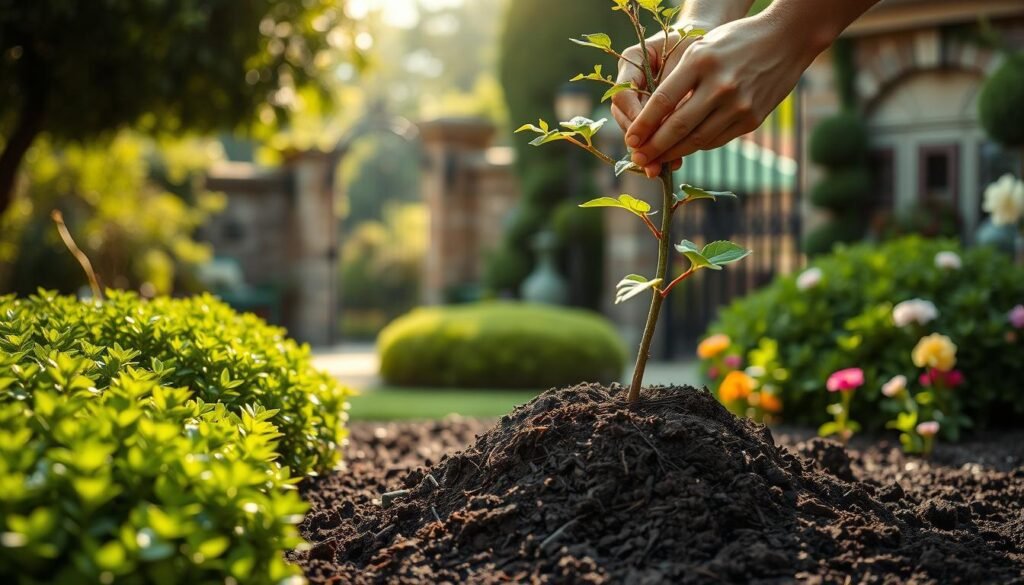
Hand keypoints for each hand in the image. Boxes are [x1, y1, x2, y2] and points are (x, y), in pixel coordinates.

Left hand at [625, 15, 821, 176]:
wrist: (786, 40)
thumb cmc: (734, 42)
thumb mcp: (702, 49)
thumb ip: (679, 81)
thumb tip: (654, 120)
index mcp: (701, 62)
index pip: (662, 101)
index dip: (643, 124)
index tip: (630, 139)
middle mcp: (719, 85)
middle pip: (677, 127)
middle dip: (654, 147)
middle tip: (638, 158)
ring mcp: (738, 105)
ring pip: (697, 140)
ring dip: (674, 153)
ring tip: (657, 160)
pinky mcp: (752, 119)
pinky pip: (717, 140)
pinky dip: (697, 146)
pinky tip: (684, 149)